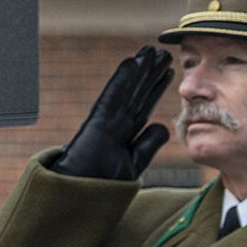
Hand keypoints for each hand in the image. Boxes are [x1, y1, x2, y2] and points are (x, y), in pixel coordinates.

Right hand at [54, 47, 173, 180]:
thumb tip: (163, 126)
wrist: (78, 196)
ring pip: (127, 89)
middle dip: (150, 73)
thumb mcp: (134, 163)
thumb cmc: (102, 184)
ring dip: (140, 69)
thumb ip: (148, 144)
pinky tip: (132, 62)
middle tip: (162, 52)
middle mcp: (115, 122)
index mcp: (124, 133)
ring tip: (151, 50)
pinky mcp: (97, 123)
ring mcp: (106, 121)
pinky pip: (112, 96)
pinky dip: (123, 79)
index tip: (169, 72)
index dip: (156, 88)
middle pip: (137, 92)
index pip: (144, 104)